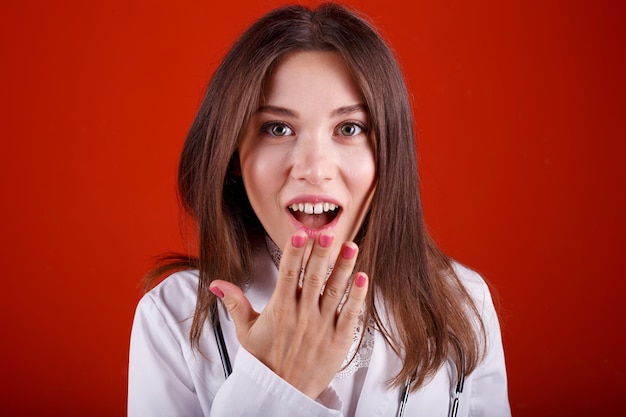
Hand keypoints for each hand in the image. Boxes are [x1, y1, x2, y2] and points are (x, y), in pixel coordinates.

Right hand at [209, 231, 368, 398]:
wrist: (284, 393)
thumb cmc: (266, 361)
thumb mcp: (246, 332)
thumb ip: (235, 303)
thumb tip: (217, 283)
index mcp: (280, 310)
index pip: (287, 274)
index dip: (294, 253)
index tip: (300, 235)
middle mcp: (302, 315)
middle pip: (313, 277)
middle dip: (321, 253)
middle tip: (327, 232)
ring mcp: (322, 326)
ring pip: (335, 291)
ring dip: (344, 268)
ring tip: (350, 247)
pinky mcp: (339, 339)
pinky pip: (351, 314)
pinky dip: (358, 296)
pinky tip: (363, 277)